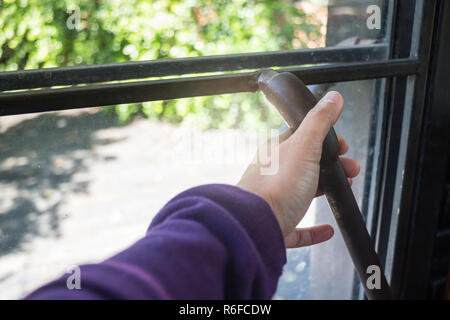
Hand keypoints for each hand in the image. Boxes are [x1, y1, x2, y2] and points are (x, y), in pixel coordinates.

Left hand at [237, 91, 359, 247]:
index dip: (326, 140)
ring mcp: (274, 202)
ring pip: (303, 193)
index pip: (303, 139)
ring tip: (346, 188)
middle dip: (333, 165)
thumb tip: (333, 97)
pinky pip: (298, 228)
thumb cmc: (277, 184)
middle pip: (307, 165)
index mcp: (277, 152)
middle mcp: (274, 175)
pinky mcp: (278, 227)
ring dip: (325, 190)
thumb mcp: (304, 146)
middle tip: (352, 168)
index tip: (344, 146)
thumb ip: (319, 122)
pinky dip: (313, 229)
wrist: (255, 223)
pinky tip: (326, 229)